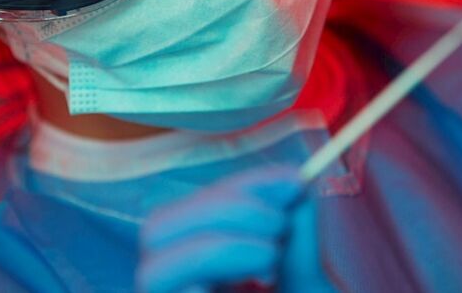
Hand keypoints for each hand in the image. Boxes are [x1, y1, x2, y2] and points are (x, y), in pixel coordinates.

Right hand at [137, 166, 333, 292]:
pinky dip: (198, 283)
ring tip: (272, 260)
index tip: (295, 181)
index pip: (196, 210)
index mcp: (203, 272)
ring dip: (217, 248)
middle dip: (221, 210)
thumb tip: (293, 179)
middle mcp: (184, 288)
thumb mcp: (309, 281)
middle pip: (158, 228)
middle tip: (279, 226)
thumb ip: (296, 236)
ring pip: (152, 271)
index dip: (241, 186)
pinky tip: (257, 288)